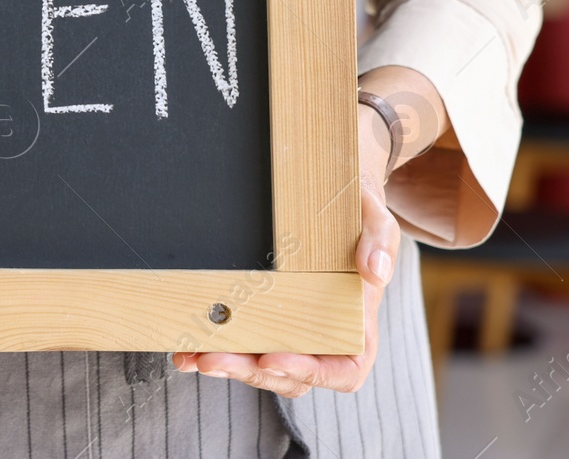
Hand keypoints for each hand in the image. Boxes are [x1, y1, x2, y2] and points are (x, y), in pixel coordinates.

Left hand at [171, 108, 400, 395]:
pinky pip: (242, 342)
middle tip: (213, 359)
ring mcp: (292, 328)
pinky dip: (215, 347)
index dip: (310, 372)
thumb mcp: (374, 216)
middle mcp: (323, 334)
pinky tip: (187, 347)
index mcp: (357, 324)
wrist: (331, 193)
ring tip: (193, 356)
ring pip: (262, 365)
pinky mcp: (264, 316)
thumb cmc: (356, 210)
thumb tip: (376, 269)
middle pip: (291, 375)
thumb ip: (380, 240)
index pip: (343, 370)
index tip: (272, 358)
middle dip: (251, 371)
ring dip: (227, 365)